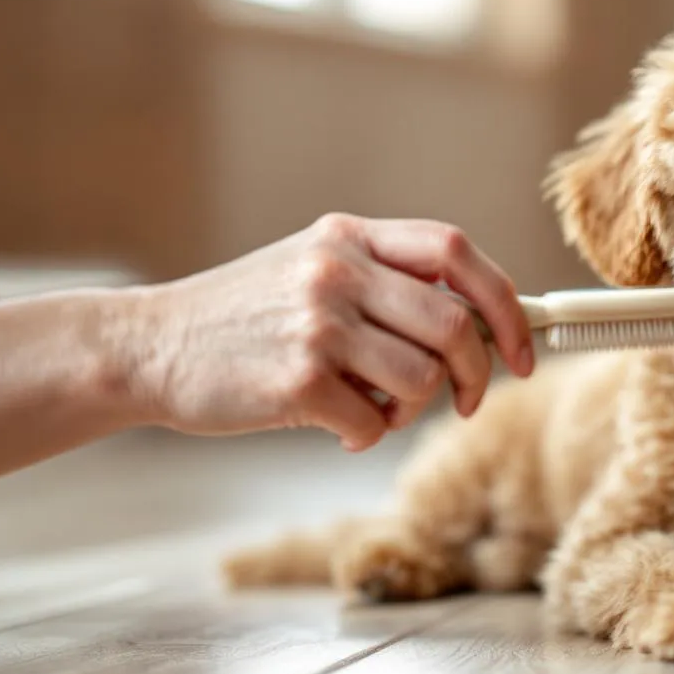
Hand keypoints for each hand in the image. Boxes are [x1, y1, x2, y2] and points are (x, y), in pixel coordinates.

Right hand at [131, 213, 532, 450]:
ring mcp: (318, 323)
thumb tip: (483, 327)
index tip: (523, 349)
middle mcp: (338, 270)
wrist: (151, 346)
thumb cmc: (248, 316)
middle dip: (476, 372)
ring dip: (412, 410)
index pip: (457, 253)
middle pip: (454, 325)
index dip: (504, 303)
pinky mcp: (298, 379)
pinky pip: (375, 422)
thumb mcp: (316, 269)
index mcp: (351, 236)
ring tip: (376, 408)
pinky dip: (368, 436)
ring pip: (422, 379)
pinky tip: (337, 426)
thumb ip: (389, 283)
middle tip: (465, 399)